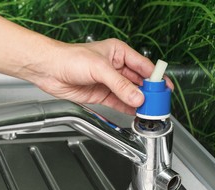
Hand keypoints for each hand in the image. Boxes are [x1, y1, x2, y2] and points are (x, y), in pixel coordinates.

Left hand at [32, 39, 173, 114]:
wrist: (49, 70)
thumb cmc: (70, 58)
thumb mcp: (99, 68)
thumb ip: (120, 84)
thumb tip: (137, 97)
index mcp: (118, 53)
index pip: (143, 66)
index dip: (155, 78)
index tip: (165, 89)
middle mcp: (115, 67)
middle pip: (138, 82)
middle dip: (148, 93)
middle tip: (158, 104)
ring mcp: (108, 82)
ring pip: (129, 94)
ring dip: (139, 102)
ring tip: (149, 111)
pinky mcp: (101, 95)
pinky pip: (118, 103)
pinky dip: (127, 108)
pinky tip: (136, 113)